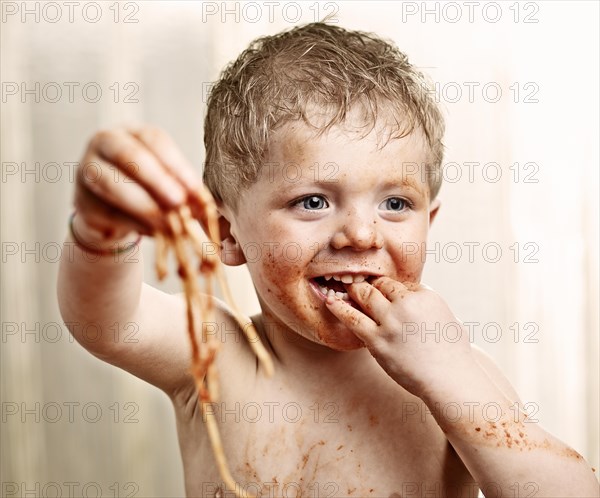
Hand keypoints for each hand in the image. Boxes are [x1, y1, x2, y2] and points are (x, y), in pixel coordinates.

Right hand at [73, 125, 202, 247]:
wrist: (112, 209)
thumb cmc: (148, 188)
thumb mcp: (169, 182)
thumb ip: (185, 189)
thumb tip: (206, 207)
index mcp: (134, 132)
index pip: (154, 140)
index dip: (176, 164)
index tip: (195, 189)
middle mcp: (106, 143)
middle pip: (128, 155)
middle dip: (156, 180)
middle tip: (178, 201)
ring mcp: (88, 169)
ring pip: (111, 184)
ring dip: (143, 205)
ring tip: (168, 223)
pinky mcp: (83, 201)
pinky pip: (107, 212)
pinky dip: (133, 224)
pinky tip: (154, 233)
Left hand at [325, 277, 472, 397]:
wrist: (449, 380)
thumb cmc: (451, 355)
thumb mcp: (446, 318)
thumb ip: (425, 305)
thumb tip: (411, 299)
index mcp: (425, 297)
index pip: (403, 285)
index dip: (394, 292)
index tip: (389, 298)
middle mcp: (406, 305)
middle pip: (382, 286)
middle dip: (372, 285)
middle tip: (363, 287)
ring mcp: (390, 322)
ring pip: (366, 296)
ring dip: (355, 291)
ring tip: (346, 288)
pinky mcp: (377, 340)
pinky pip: (352, 319)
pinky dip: (339, 308)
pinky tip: (330, 301)